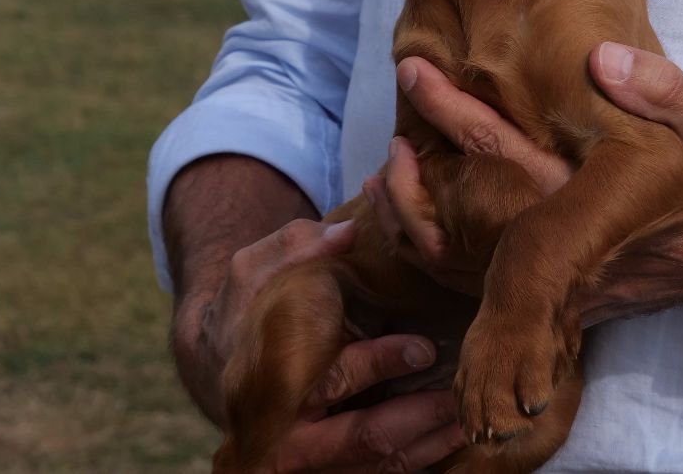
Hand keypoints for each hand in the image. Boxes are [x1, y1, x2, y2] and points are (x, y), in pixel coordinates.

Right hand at [173, 216, 465, 471]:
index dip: (381, 362)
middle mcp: (286, 433)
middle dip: (416, 416)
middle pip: (362, 436)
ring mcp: (307, 462)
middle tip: (458, 394)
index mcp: (270, 379)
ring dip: (426, 443)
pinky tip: (449, 437)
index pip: (333, 377)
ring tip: (466, 416)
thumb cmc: (246, 305)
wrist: (216, 362)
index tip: (425, 348)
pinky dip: (416, 460)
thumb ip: (296, 246)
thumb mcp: (256, 267)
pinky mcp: (326, 470)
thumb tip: (347, 232)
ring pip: (375, 464)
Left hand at [369, 47, 682, 323]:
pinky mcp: (559, 298)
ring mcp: (558, 284)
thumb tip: (598, 57)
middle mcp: (562, 248)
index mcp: (588, 196)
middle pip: (460, 225)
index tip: (412, 68)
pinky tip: (424, 219)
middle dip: (410, 183)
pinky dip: (439, 254)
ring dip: (414, 225)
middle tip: (388, 137)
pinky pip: (480, 290)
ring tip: (388, 177)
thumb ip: (661, 89)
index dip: (448, 108)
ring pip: (461, 270)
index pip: (498, 152)